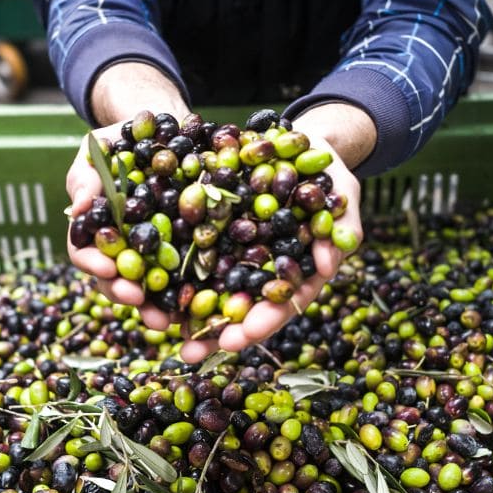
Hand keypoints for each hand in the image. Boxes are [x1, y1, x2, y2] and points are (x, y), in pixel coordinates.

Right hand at [65, 125, 180, 331]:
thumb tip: (80, 205)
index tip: (105, 268)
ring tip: (166, 321)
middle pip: (116, 279)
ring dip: (155, 307)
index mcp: (96, 229)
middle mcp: (122, 247)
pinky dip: (188, 294)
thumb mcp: (95, 151)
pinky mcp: (184, 249)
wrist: (160, 129)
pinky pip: (185, 276)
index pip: (85, 253)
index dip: (92, 264)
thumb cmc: (120, 141)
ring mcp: (152, 251)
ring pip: (149, 287)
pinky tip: (197, 307)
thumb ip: (85, 177)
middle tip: (136, 299)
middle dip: (124, 293)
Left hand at [172, 133, 362, 362]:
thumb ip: (342, 227)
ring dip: (191, 313)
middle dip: (217, 331)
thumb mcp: (342, 193)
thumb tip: (327, 266)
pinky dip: (174, 273)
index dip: (262, 322)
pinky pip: (193, 253)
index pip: (282, 303)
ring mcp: (240, 252)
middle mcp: (266, 268)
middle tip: (191, 351)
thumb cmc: (327, 170)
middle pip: (243, 307)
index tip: (240, 339)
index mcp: (299, 268)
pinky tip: (150, 288)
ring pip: (215, 288)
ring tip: (165, 333)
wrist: (298, 141)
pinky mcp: (216, 231)